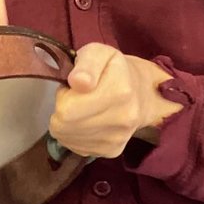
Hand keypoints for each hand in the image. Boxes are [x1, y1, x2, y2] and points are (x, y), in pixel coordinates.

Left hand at [49, 44, 181, 158]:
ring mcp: (118, 138)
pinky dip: (75, 136)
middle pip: (64, 127)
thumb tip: (78, 82)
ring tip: (82, 110)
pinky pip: (77, 148)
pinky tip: (87, 123)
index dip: (64, 97)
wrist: (141, 92)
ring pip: (68, 140)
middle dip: (63, 112)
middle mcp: (122, 118)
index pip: (66, 110)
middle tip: (75, 99)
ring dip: (67, 125)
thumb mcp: (99, 52)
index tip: (73, 88)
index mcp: (119, 91)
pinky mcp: (113, 151)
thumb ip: (87, 63)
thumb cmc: (113, 69)